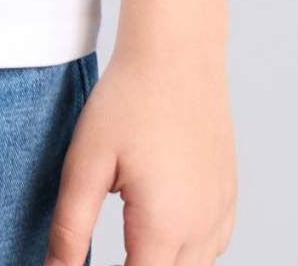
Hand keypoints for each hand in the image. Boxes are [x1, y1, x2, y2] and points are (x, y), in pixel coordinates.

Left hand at [43, 42, 236, 263]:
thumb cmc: (128, 100)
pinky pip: (212, 249)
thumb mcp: (85, 162)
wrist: (177, 53)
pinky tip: (161, 232)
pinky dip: (187, 253)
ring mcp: (220, 214)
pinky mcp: (228, 197)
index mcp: (164, 227)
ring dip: (162, 264)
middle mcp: (201, 230)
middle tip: (106, 252)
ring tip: (129, 247)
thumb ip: (69, 228)